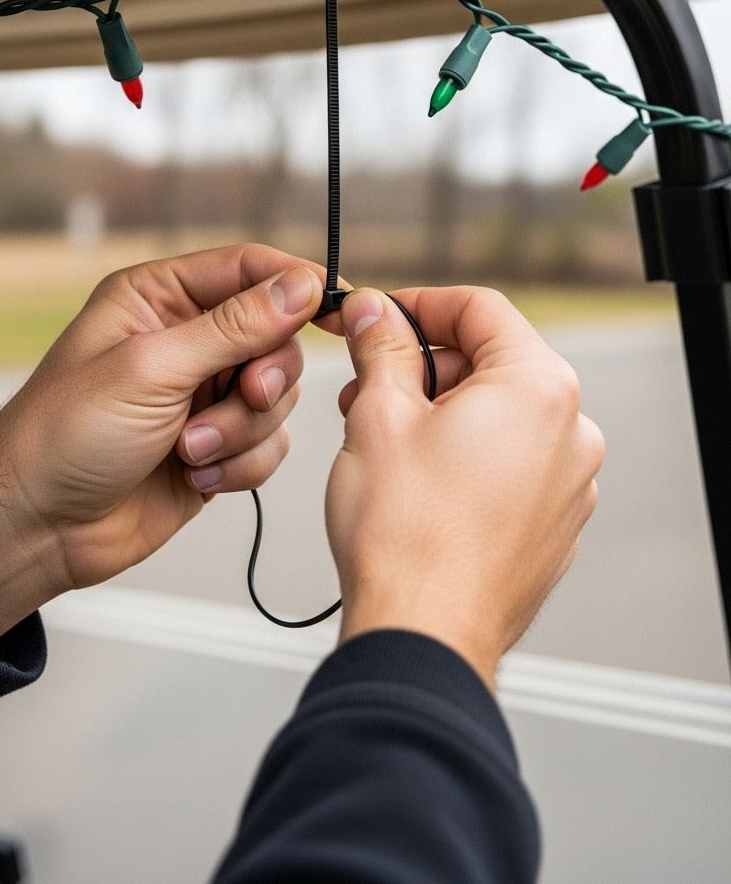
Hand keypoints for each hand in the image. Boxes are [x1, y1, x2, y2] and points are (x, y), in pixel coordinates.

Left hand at [0, 244, 322, 647]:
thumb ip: (234, 327)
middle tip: (244, 395)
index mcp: (159, 297)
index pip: (249, 268)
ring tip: (190, 449)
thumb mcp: (152, 368)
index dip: (297, 285)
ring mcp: (202, 393)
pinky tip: (197, 475)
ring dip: (242, 429)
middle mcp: (185, 339)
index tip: (338, 310)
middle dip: (264, 375)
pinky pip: (269, 443)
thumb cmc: (62, 438)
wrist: (39, 528)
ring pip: (276, 394)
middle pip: (276, 335)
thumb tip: (298, 286)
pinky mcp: (216, 443)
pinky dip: (241, 462)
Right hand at [327, 286, 603, 690]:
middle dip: (425, 364)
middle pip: (494, 361)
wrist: (424, 636)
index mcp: (539, 388)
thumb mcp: (378, 414)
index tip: (378, 315)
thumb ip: (380, 346)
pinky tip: (414, 480)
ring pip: (500, 416)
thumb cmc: (406, 535)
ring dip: (441, 410)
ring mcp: (569, 485)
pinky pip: (510, 465)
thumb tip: (374, 312)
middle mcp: (571, 432)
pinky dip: (466, 456)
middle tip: (367, 381)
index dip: (419, 303)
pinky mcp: (553, 526)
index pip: (481, 308)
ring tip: (380, 436)